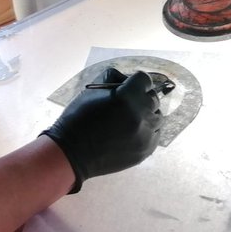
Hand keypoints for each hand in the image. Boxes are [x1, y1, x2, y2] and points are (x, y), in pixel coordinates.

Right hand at [43, 68, 162, 192]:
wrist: (73, 153)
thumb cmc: (79, 117)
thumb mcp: (92, 89)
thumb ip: (114, 78)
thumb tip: (129, 80)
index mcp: (127, 97)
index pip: (145, 80)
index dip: (136, 82)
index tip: (129, 87)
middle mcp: (141, 115)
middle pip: (153, 98)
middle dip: (141, 98)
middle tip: (127, 105)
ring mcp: (146, 134)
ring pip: (157, 116)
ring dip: (146, 115)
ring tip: (130, 120)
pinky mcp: (146, 149)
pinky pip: (156, 133)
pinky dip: (147, 131)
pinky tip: (132, 132)